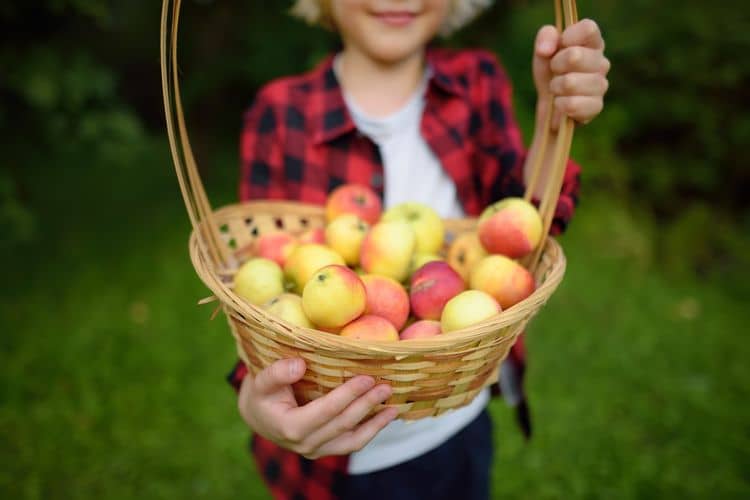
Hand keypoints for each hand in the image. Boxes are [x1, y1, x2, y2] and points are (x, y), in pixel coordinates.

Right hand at [238, 358, 398, 458]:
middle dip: (367, 404)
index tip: (367, 378)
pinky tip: (385, 417)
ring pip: (352, 440)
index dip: (348, 395)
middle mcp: (305, 444)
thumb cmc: (261, 393)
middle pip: (343, 424)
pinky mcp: (325, 450)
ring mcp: (316, 450)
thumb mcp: (260, 380)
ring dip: (376, 423)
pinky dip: (370, 431)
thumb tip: (300, 365)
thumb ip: (277, 373)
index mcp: (290, 427)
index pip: (326, 410)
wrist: (258, 415)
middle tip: (386, 386)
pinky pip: (351, 443)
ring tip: (394, 407)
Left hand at [532, 19, 609, 128]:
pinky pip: (573, 104)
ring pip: (570, 82)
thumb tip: (546, 49)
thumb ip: (545, 37)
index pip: (588, 29)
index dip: (569, 37)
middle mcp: (601, 62)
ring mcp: (601, 85)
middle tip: (555, 71)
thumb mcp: (544, 50)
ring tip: (557, 88)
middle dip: (555, 65)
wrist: (551, 103)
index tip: (560, 46)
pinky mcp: (596, 106)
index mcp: (593, 43)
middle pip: (574, 55)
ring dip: (556, 86)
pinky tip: (561, 103)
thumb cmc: (551, 71)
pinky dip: (560, 104)